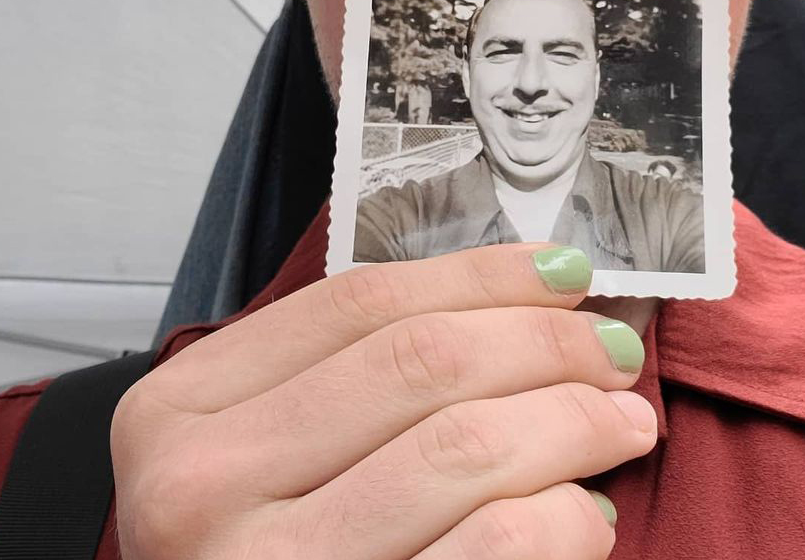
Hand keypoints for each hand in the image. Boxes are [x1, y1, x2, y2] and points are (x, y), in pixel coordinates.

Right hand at [111, 244, 656, 558]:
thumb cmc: (257, 549)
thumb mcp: (261, 447)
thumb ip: (352, 376)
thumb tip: (524, 305)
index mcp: (183, 410)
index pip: (363, 302)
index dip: (482, 276)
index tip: (562, 272)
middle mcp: (201, 488)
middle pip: (422, 363)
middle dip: (545, 343)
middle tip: (611, 350)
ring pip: (464, 448)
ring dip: (572, 422)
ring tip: (622, 422)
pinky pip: (491, 546)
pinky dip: (561, 521)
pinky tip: (585, 514)